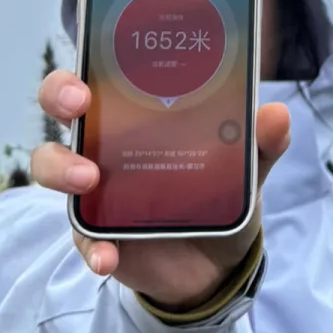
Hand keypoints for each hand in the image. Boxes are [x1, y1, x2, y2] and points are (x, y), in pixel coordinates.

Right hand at [30, 69, 290, 310]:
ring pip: (55, 168)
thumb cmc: (217, 198)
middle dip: (59, 97)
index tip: (89, 73)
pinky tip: (108, 255)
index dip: (82, 68)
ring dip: (64, 169)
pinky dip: (93, 247)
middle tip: (79, 106)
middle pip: (63, 110)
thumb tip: (277, 114)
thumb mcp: (244, 170)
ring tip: (89, 180)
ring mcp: (96, 190)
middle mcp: (107, 146)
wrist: (218, 264)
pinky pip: (84, 238)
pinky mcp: (99, 234)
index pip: (98, 78)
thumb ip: (259, 144)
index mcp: (137, 118)